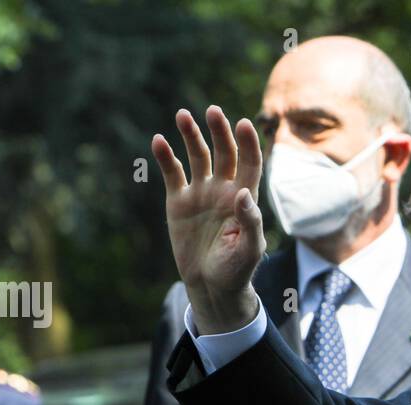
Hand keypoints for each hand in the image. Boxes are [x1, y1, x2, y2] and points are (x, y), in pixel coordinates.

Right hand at [152, 106, 265, 333]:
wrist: (211, 286)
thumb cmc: (237, 270)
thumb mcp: (250, 249)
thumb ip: (251, 221)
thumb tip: (244, 193)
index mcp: (245, 197)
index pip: (250, 163)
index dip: (248, 143)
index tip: (243, 124)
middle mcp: (224, 189)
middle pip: (224, 152)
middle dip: (219, 131)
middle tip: (213, 112)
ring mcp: (201, 192)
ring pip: (198, 156)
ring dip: (191, 135)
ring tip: (183, 115)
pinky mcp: (178, 200)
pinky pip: (173, 173)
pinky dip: (166, 157)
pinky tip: (159, 141)